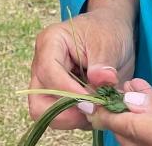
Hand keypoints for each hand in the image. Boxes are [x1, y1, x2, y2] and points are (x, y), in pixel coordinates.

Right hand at [27, 6, 136, 131]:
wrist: (112, 33)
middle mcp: (42, 66)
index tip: (93, 101)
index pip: (48, 73)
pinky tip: (101, 109)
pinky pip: (65, 119)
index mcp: (50, 43)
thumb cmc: (106, 31)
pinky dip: (82, 120)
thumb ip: (103, 64)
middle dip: (65, 113)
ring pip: (49, 115)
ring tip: (101, 109)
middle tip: (93, 111)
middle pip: (38, 102)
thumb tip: (101, 82)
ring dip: (76, 119)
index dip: (69, 91)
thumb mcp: (109, 42)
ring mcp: (49, 85)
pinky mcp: (60, 99)